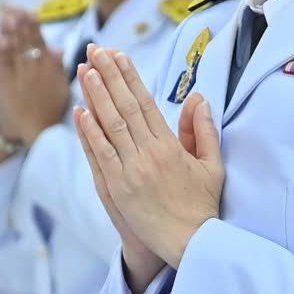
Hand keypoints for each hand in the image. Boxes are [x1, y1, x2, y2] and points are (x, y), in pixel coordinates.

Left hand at [0, 7, 71, 144]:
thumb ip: (58, 67)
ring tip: (6, 17)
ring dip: (10, 32)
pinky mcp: (5, 88)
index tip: (27, 11)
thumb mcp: (60, 89)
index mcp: (50, 68)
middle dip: (19, 23)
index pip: (39, 41)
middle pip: (26, 42)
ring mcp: (20, 78)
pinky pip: (3, 67)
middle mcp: (35, 70)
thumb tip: (58, 48)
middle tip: (12, 8)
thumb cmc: (50, 111)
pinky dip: (1, 53)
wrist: (39, 135)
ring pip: (15, 51)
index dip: (32, 25)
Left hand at [74, 45, 222, 293]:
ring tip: (84, 70)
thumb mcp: (212, 165)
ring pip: (109, 125)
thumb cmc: (202, 205)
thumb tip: (199, 98)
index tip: (118, 54)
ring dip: (95, 96)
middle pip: (124, 106)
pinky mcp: (117, 188)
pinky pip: (100, 155)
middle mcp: (148, 153)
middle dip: (108, 75)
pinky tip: (80, 111)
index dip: (130, 76)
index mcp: (171, 146)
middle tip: (95, 50)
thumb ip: (204, 130)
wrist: (190, 243)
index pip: (146, 102)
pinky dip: (89, 132)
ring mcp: (130, 171)